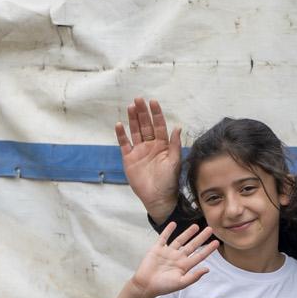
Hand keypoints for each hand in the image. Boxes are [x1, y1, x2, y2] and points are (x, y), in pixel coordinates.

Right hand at [117, 97, 183, 212]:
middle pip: (145, 125)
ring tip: (131, 107)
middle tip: (138, 99)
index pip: (159, 125)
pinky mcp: (129, 158)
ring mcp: (139, 151)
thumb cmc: (169, 181)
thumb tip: (177, 127)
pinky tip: (119, 124)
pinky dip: (121, 134)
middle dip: (142, 112)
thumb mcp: (174, 162)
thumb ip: (174, 145)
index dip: (156, 114)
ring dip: (132, 119)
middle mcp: (150, 145)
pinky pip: (124, 143)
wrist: (158, 198)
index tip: (153, 102)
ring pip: (135, 131)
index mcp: (163, 145)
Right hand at [131, 222, 217, 297]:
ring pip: (180, 240)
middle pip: (192, 245)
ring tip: (196, 226)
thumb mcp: (181, 283)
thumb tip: (208, 269)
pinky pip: (163, 238)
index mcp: (184, 266)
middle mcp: (177, 258)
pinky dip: (168, 230)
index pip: (199, 256)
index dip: (208, 249)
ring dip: (187, 233)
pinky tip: (173, 224)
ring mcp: (168, 252)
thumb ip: (194, 276)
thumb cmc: (163, 286)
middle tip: (210, 229)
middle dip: (201, 237)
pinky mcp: (157, 249)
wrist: (145, 285)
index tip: (217, 243)